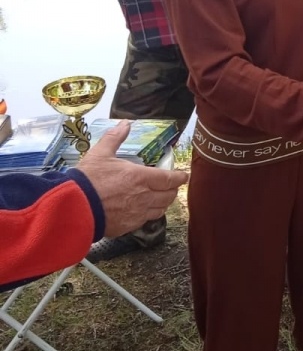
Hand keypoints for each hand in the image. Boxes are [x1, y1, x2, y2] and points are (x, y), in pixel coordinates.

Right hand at [77, 121, 188, 237]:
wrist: (72, 208)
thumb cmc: (87, 180)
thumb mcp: (100, 154)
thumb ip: (115, 138)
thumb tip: (125, 124)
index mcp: (140, 177)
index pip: (170, 179)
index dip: (180, 177)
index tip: (183, 175)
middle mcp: (144, 197)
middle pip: (169, 196)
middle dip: (172, 190)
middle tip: (170, 185)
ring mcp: (137, 214)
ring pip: (160, 210)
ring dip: (163, 202)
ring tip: (159, 197)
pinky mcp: (128, 226)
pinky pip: (146, 220)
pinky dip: (148, 214)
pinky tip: (142, 209)